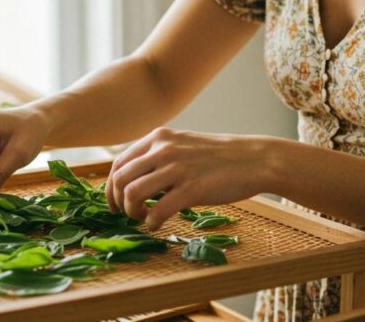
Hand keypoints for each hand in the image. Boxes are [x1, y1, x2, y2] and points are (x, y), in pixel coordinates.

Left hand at [104, 127, 279, 230]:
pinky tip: (157, 225)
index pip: (118, 163)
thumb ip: (159, 155)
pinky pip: (157, 211)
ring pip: (132, 194)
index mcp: (159, 138)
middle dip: (117, 202)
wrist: (254, 159)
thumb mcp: (184, 144)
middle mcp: (164, 150)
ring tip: (143, 218)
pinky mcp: (192, 189)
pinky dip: (151, 223)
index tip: (114, 202)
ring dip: (132, 212)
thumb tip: (134, 179)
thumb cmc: (220, 157)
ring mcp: (177, 168)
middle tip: (126, 214)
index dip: (110, 187)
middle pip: (120, 179)